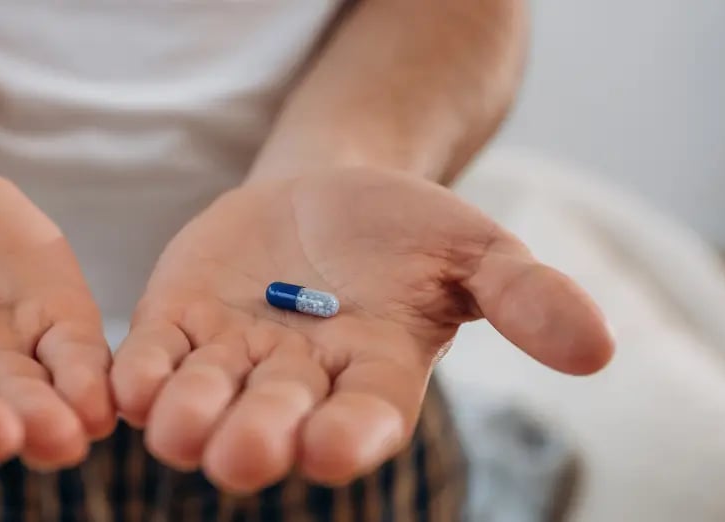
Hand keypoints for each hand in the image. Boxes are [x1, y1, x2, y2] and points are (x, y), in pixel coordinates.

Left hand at [111, 169, 611, 491]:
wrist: (329, 194)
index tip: (337, 449)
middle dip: (260, 436)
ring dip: (191, 417)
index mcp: (376, 375)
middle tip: (243, 456)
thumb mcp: (478, 250)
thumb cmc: (412, 232)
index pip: (366, 417)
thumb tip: (598, 349)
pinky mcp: (180, 326)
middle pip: (278, 418)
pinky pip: (156, 361)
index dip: (351, 435)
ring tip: (176, 430)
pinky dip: (143, 375)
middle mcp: (301, 383)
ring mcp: (234, 357)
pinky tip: (126, 386)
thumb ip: (527, 296)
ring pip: (208, 400)